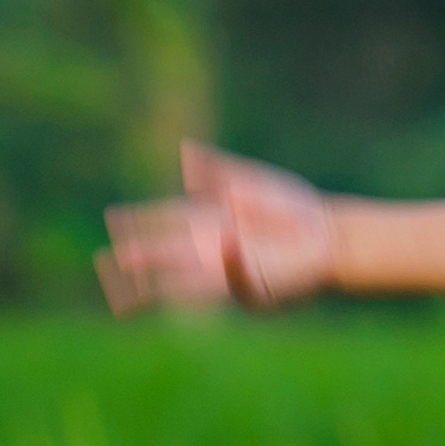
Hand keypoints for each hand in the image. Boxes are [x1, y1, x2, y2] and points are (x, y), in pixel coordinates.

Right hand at [97, 143, 336, 313]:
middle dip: (146, 257)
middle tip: (116, 259)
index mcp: (209, 220)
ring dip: (167, 283)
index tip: (115, 219)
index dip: (141, 221)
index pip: (167, 220)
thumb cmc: (292, 208)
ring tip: (141, 286)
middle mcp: (213, 249)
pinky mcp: (255, 289)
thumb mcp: (254, 182)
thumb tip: (187, 156)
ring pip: (189, 281)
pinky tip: (223, 253)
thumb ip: (220, 172)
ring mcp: (232, 271)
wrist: (329, 235)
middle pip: (170, 254)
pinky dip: (232, 267)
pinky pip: (238, 283)